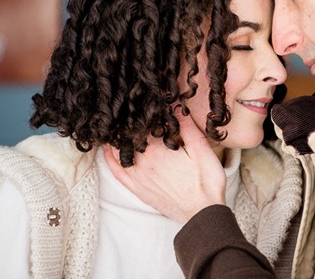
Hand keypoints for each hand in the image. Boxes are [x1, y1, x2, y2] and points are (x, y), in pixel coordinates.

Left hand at [103, 110, 226, 223]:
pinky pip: (116, 172)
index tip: (143, 101)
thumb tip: (175, 105)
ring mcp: (137, 177)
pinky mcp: (137, 189)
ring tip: (118, 125)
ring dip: (117, 137)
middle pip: (129, 136)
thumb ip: (186, 127)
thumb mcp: (201, 149)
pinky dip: (110, 158)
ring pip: (119, 151)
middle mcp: (142, 162)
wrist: (203, 214)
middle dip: (129, 122)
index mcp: (157, 149)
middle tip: (129, 109)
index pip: (144, 123)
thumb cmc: (206, 182)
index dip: (145, 110)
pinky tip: (109, 150)